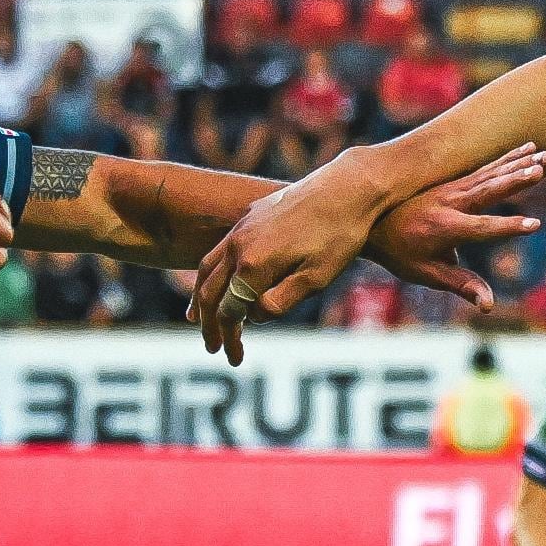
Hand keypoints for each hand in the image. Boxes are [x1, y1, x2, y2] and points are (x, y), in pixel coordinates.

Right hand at [186, 166, 401, 364]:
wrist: (349, 187)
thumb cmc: (339, 236)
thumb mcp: (316, 279)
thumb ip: (280, 302)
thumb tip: (252, 317)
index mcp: (253, 266)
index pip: (230, 312)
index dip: (230, 339)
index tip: (234, 359)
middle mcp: (239, 246)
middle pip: (211, 293)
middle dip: (210, 324)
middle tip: (212, 347)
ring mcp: (241, 229)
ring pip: (207, 269)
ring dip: (201, 298)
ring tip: (196, 319)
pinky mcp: (249, 217)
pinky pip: (218, 249)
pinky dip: (210, 272)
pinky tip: (217, 279)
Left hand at [366, 147, 545, 308]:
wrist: (371, 220)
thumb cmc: (401, 253)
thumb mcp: (429, 274)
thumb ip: (462, 286)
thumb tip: (489, 306)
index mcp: (445, 227)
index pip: (482, 228)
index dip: (508, 227)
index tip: (534, 225)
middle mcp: (450, 203)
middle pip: (488, 189)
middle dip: (516, 180)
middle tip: (541, 169)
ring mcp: (452, 188)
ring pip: (491, 173)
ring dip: (519, 164)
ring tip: (545, 156)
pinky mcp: (454, 180)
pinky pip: (485, 167)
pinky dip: (507, 158)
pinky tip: (527, 148)